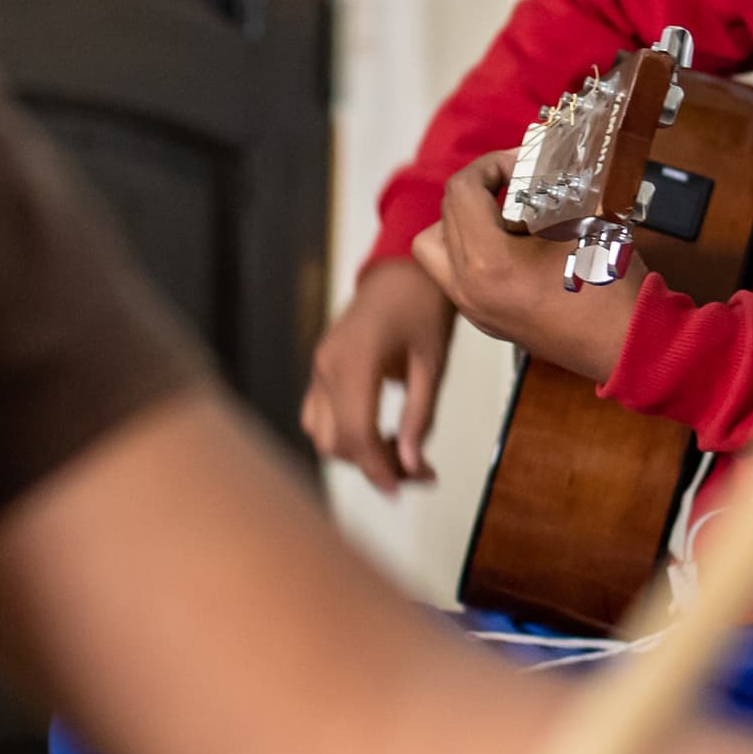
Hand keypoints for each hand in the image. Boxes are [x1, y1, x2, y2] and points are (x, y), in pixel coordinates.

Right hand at [302, 258, 458, 494]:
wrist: (404, 264)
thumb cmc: (424, 304)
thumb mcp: (433, 362)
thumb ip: (420, 416)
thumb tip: (411, 467)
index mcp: (355, 360)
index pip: (356, 433)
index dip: (378, 469)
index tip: (404, 489)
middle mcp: (327, 365)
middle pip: (335, 441)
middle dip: (375, 465)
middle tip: (419, 472)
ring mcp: (319, 366)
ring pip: (322, 433)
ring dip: (358, 453)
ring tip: (403, 453)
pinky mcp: (321, 367)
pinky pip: (320, 415)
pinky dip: (346, 434)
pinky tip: (383, 434)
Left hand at [412, 151, 639, 386]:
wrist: (627, 346)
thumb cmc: (611, 294)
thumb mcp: (585, 224)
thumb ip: (557, 187)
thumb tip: (547, 161)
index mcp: (488, 263)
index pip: (462, 190)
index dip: (493, 164)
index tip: (524, 163)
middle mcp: (469, 289)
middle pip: (446, 213)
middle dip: (483, 187)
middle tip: (519, 180)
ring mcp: (475, 308)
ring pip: (438, 247)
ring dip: (465, 220)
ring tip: (508, 214)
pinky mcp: (487, 319)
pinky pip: (457, 273)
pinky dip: (476, 249)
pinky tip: (518, 244)